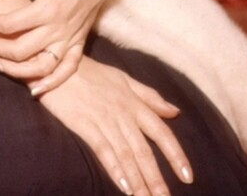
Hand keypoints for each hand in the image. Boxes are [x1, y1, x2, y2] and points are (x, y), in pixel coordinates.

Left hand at [0, 0, 122, 92]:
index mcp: (46, 9)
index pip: (8, 24)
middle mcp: (58, 29)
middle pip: (19, 50)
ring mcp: (70, 39)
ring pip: (40, 67)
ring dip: (16, 71)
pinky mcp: (79, 44)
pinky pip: (66, 70)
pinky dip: (52, 83)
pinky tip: (34, 90)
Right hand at [38, 57, 192, 195]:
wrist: (58, 64)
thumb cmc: (91, 72)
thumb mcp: (123, 79)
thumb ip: (149, 96)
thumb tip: (175, 111)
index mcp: (134, 103)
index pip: (161, 132)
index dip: (176, 155)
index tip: (188, 176)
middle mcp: (123, 114)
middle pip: (144, 151)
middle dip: (156, 178)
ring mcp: (104, 120)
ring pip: (127, 155)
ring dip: (139, 181)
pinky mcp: (85, 125)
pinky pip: (103, 150)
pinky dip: (115, 169)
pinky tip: (124, 187)